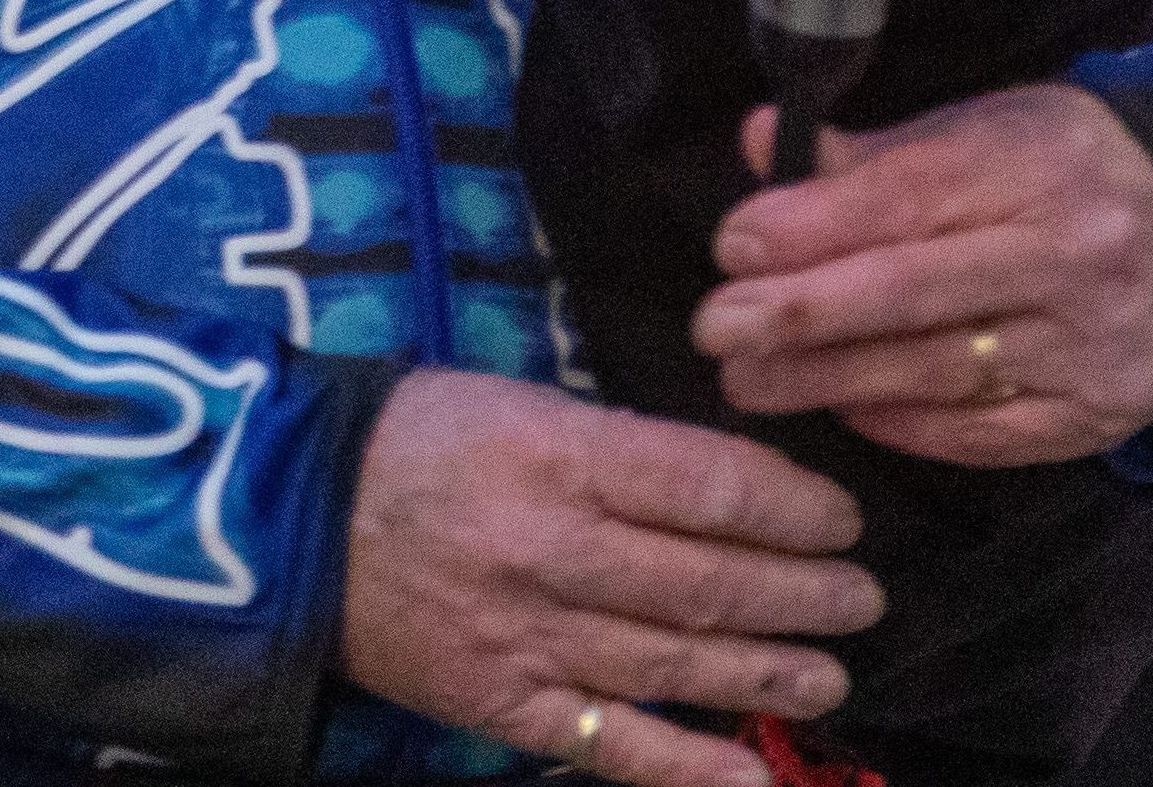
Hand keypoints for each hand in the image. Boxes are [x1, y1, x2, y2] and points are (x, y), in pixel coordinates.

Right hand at [338, 367, 876, 786]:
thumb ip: (619, 446)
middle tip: (861, 597)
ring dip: (770, 672)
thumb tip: (726, 483)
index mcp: (560, 456)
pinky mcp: (507, 706)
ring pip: (679, 663)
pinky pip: (613, 746)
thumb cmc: (416, 442)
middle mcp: (556, 551)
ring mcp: (534, 638)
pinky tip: (757, 777)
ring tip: (829, 672)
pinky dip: (690, 769)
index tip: (839, 519)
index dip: (792, 508)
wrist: (291, 523)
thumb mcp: (517, 404)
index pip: (708, 486)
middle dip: (804, 593)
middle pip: (710, 582)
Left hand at [695, 83, 1152, 465]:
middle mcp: (1070, 260)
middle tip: (716, 330)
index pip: (908, 199)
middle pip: (914, 292)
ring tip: (750, 381)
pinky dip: (904, 425)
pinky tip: (845, 410)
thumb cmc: (1065, 170)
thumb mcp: (986, 128)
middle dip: (802, 315)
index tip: (732, 247)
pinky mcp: (1096, 416)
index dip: (813, 227)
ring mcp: (1089, 348)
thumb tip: (760, 145)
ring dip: (830, 381)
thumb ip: (874, 151)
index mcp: (1037, 166)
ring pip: (936, 372)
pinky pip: (980, 434)